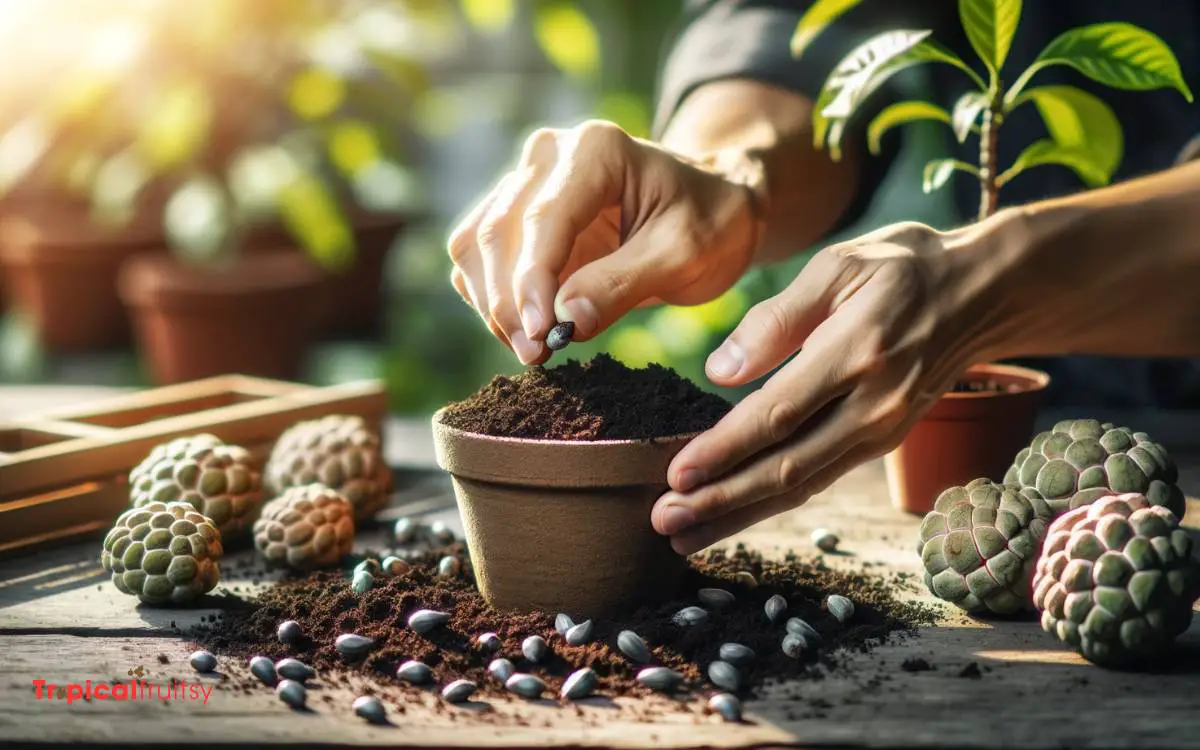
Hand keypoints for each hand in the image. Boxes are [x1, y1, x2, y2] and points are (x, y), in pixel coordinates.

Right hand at [446, 119, 759, 363]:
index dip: (531, 280)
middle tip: (536, 355)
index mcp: (595, 151)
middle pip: (498, 232)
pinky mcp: (517, 218)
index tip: (540, 334)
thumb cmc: (708, 224)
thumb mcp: (684, 255)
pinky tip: (525, 332)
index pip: (543, 218)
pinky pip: (479, 259)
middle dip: (509, 301)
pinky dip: (491, 300)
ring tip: (532, 351)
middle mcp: (549, 156)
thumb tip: (564, 320)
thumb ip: (623, 284)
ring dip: (493, 304)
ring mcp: (526, 184)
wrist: (712, 210)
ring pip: (476, 245)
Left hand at [651, 220, 996, 553]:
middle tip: (664, 522)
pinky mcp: (880, 443)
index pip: (779, 414)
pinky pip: (818, 479)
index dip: (725, 450)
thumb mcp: (839, 264)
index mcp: (858, 352)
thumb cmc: (902, 267)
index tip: (676, 474)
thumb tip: (720, 371)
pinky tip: (730, 515)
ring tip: (684, 535)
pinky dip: (770, 503)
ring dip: (739, 514)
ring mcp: (881, 430)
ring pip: (802, 486)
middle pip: (787, 467)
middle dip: (721, 501)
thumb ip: (777, 318)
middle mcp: (874, 404)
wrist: (983, 293)